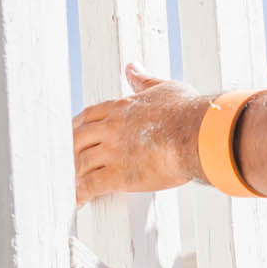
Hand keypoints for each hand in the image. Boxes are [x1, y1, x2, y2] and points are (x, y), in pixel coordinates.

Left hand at [71, 65, 207, 203]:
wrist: (197, 135)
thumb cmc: (188, 112)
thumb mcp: (163, 88)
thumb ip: (144, 80)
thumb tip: (132, 67)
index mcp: (120, 107)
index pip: (89, 116)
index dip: (79, 127)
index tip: (76, 134)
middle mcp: (111, 128)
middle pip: (78, 138)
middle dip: (72, 150)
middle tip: (69, 160)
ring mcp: (112, 151)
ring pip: (81, 162)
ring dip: (75, 173)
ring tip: (72, 182)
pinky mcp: (119, 175)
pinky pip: (91, 185)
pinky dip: (81, 193)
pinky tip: (78, 200)